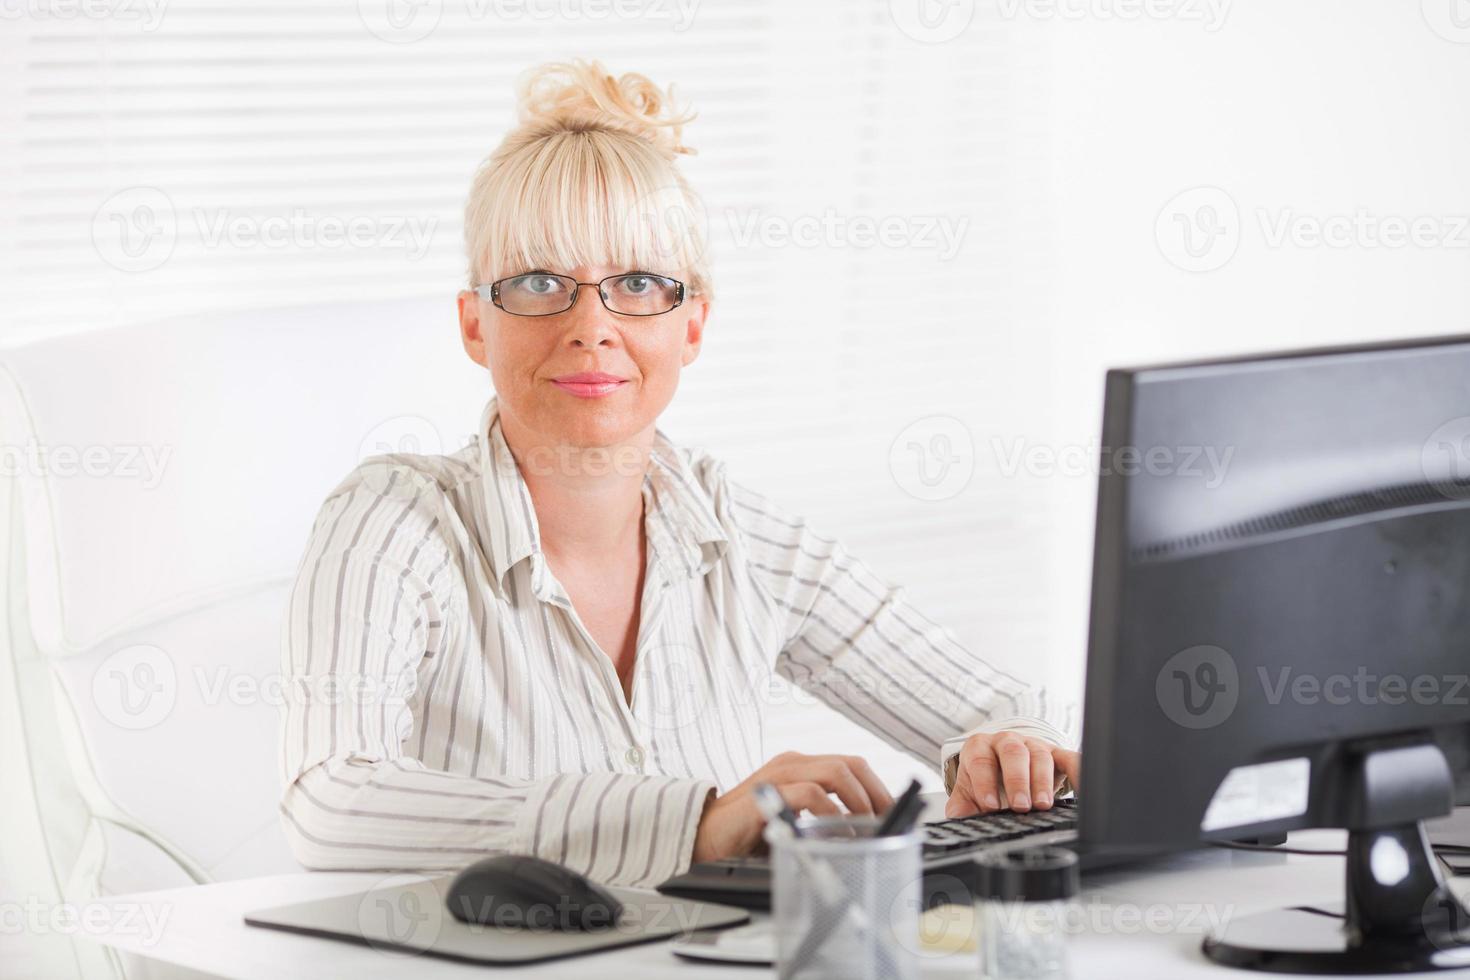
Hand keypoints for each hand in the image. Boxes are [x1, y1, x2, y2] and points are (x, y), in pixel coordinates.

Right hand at [692, 751, 894, 862]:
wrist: (701, 839)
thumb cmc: (746, 833)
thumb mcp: (794, 823)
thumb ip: (823, 822)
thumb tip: (864, 838)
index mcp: (799, 768)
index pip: (850, 764)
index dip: (877, 786)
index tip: (894, 812)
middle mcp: (791, 765)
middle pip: (849, 763)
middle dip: (876, 792)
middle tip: (887, 821)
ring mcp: (777, 777)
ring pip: (834, 772)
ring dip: (858, 801)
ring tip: (866, 828)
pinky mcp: (765, 796)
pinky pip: (808, 794)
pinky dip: (829, 814)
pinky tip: (835, 833)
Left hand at [944, 731, 1079, 818]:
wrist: (1006, 766)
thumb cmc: (987, 778)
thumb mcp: (970, 790)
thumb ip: (962, 805)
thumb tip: (957, 819)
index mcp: (981, 747)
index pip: (981, 760)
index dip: (984, 782)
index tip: (989, 805)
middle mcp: (1007, 741)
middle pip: (1013, 753)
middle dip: (1017, 780)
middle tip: (1020, 806)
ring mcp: (1034, 745)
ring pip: (1040, 756)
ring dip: (1042, 781)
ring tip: (1042, 805)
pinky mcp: (1057, 754)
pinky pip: (1070, 759)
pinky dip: (1077, 774)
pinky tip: (1080, 793)